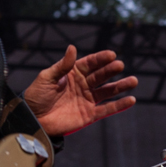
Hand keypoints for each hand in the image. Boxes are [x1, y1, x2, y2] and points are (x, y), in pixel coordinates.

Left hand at [23, 45, 137, 136]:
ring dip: (121, 86)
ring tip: (133, 81)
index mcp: (73, 74)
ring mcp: (87, 100)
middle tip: (120, 65)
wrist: (33, 119)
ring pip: (107, 91)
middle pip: (101, 76)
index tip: (111, 55)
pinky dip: (119, 105)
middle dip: (111, 70)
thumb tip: (72, 47)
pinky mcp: (89, 115)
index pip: (90, 64)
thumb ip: (62, 66)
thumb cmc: (36, 96)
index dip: (100, 59)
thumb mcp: (47, 77)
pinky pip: (106, 109)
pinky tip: (131, 100)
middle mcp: (83, 85)